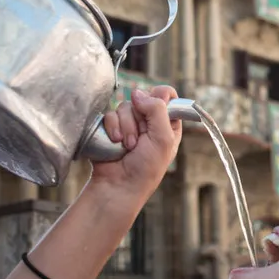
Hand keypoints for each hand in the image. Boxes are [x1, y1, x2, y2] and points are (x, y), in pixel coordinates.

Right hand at [90, 85, 181, 202]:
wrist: (119, 185)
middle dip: (140, 119)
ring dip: (126, 127)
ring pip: (125, 106)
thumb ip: (157, 110)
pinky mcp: (112, 127)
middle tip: (140, 139)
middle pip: (143, 98)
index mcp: (168, 123)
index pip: (167, 95)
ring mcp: (130, 124)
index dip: (160, 97)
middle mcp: (149, 121)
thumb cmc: (146, 168)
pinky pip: (110, 114)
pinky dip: (112, 128)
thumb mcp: (163, 139)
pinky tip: (115, 143)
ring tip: (128, 146)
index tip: (156, 105)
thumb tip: (137, 92)